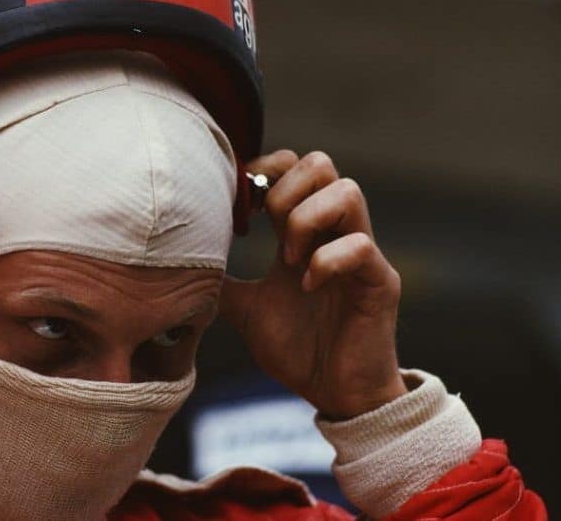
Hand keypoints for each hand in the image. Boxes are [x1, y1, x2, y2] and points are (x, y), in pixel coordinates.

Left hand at [218, 150, 406, 419]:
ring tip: (286, 259)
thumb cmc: (298, 350)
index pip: (295, 167)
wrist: (335, 396)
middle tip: (265, 230)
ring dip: (305, 219)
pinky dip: (325, 260)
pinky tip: (306, 287)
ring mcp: (361, 255)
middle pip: (322, 164)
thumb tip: (180, 270)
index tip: (239, 204)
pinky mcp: (379, 281)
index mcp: (305, 234)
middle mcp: (336, 234)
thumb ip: (222, 283)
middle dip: (283, 189)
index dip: (265, 171)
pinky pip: (359, 246)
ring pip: (347, 191)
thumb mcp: (246, 310)